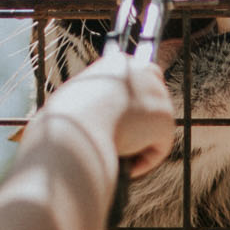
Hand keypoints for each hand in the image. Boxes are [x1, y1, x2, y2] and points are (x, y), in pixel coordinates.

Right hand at [34, 50, 176, 177]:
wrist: (74, 132)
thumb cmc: (64, 123)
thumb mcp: (74, 102)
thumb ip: (94, 102)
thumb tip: (99, 118)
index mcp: (117, 62)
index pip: (141, 73)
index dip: (137, 98)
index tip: (130, 118)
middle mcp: (141, 71)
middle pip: (156, 97)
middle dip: (146, 121)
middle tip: (130, 143)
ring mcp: (157, 94)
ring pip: (154, 127)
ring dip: (140, 143)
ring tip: (119, 157)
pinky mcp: (165, 118)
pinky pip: (159, 148)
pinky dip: (145, 161)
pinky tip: (128, 167)